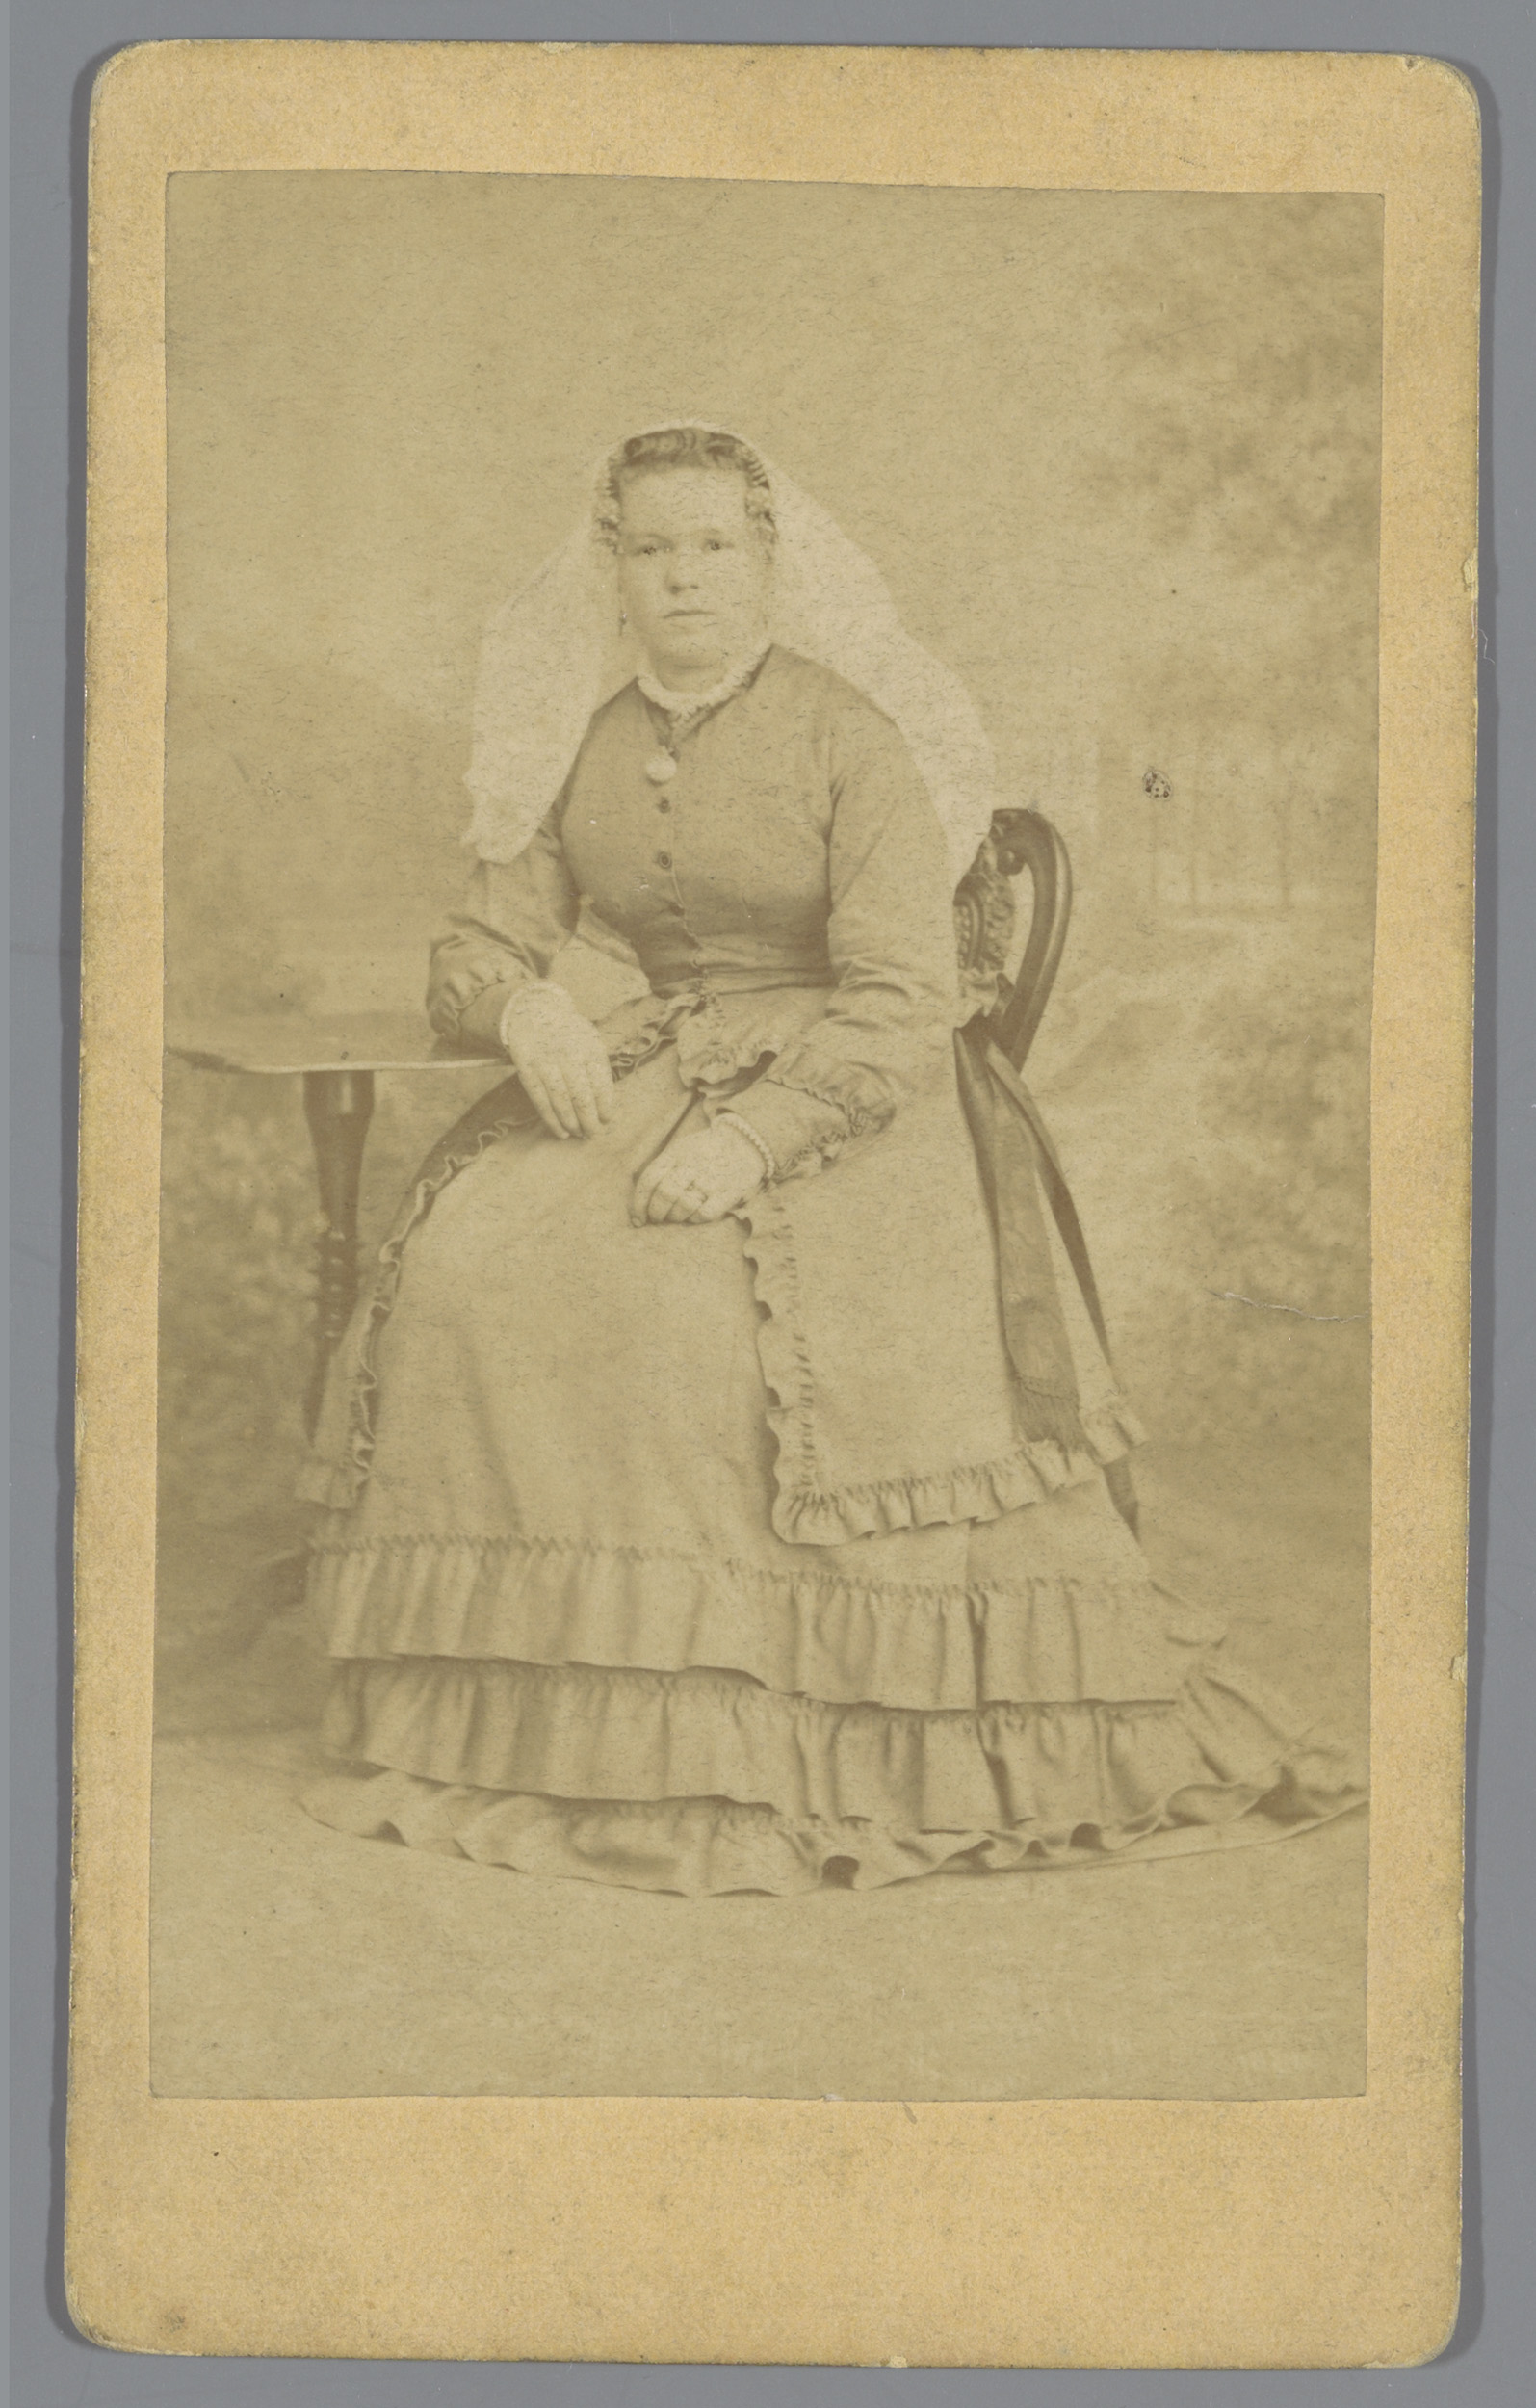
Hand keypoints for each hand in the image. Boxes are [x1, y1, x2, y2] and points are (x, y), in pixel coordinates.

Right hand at [500, 986, 614, 1138]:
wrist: (534, 1011)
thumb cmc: (569, 1033)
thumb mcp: (591, 1041)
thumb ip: (599, 1069)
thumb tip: (606, 1106)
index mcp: (590, 1048)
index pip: (602, 1085)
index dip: (605, 1108)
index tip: (607, 1120)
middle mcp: (568, 1055)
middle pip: (582, 1098)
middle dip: (590, 1122)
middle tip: (594, 1134)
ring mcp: (546, 1062)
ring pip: (561, 1102)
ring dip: (572, 1124)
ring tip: (579, 1135)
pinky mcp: (527, 1069)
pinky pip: (540, 1101)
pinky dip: (551, 1120)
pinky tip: (560, 1132)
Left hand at [631, 1123, 766, 1223]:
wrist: (745, 1142)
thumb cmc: (705, 1150)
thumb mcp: (681, 1147)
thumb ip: (663, 1168)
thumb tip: (643, 1201)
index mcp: (677, 1152)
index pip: (649, 1179)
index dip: (639, 1203)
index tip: (638, 1218)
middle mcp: (693, 1164)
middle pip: (664, 1194)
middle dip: (656, 1212)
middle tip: (657, 1219)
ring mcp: (711, 1178)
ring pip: (683, 1206)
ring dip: (674, 1217)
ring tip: (675, 1217)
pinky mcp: (728, 1192)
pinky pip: (704, 1214)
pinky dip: (694, 1219)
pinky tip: (693, 1216)